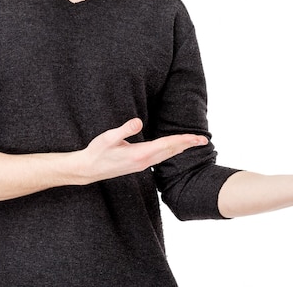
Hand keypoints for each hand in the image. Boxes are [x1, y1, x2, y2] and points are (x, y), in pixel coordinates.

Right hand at [76, 118, 207, 184]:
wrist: (89, 169)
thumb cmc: (97, 152)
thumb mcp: (108, 138)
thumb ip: (124, 129)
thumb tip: (138, 122)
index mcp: (139, 154)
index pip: (166, 145)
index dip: (182, 140)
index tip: (196, 138)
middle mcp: (144, 161)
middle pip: (171, 151)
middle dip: (188, 145)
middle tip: (204, 139)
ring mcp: (142, 165)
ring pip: (167, 155)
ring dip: (181, 148)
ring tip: (193, 142)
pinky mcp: (139, 164)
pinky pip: (160, 157)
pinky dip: (171, 151)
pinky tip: (174, 148)